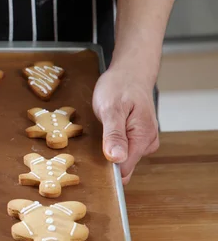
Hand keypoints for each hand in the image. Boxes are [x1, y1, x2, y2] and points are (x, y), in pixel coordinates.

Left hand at [92, 67, 159, 183]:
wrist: (130, 71)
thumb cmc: (120, 86)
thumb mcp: (111, 109)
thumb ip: (114, 135)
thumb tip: (117, 159)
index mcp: (143, 138)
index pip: (124, 169)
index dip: (106, 167)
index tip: (92, 158)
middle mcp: (148, 143)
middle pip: (123, 165)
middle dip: (106, 158)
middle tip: (95, 137)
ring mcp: (144, 140)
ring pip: (122, 158)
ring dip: (108, 149)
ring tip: (102, 129)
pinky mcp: (138, 137)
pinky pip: (123, 149)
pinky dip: (112, 143)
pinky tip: (107, 131)